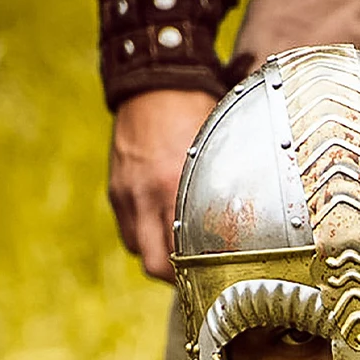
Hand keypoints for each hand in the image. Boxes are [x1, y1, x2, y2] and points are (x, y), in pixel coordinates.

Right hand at [108, 89, 217, 279]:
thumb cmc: (195, 112)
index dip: (197, 275)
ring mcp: (127, 194)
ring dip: (157, 255)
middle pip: (154, 266)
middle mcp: (147, 196)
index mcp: (175, 188)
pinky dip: (142, 233)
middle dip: (174, 277)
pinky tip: (159, 222)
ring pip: (138, 250)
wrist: (155, 80)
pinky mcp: (116, 189)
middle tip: (194, 273)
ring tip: (177, 246)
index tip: (214, 280)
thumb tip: (244, 225)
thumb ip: (221, 192)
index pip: (182, 255)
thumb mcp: (216, 150)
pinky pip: (127, 228)